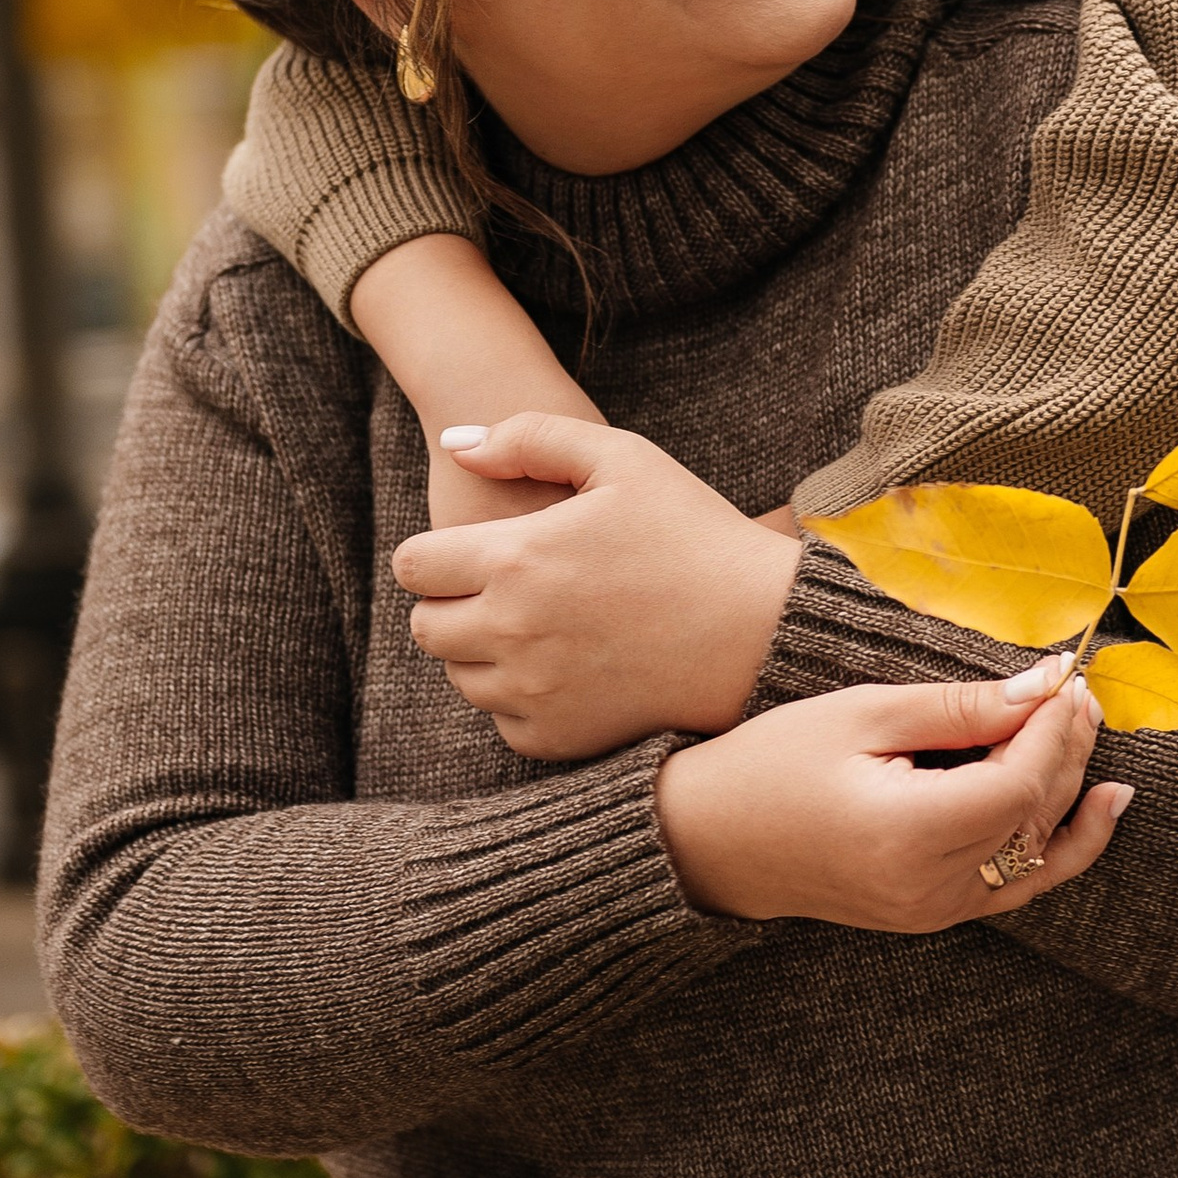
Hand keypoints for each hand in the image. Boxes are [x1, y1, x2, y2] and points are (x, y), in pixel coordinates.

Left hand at [392, 413, 802, 759]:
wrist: (765, 634)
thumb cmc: (696, 535)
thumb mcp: (623, 459)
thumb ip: (530, 438)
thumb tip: (456, 446)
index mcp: (516, 559)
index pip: (413, 566)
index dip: (435, 552)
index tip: (472, 549)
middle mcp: (511, 632)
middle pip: (425, 626)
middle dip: (452, 603)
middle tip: (508, 586)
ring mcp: (533, 694)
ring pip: (460, 676)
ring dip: (482, 651)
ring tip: (542, 622)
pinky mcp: (559, 739)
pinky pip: (502, 720)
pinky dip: (520, 697)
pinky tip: (567, 664)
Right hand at [657, 661, 1130, 929]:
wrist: (711, 842)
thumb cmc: (773, 765)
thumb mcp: (864, 715)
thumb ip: (960, 707)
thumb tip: (1043, 686)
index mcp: (909, 833)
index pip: (1020, 780)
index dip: (1055, 728)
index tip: (1066, 676)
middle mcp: (931, 886)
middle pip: (1036, 814)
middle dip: (1068, 747)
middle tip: (1079, 690)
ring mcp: (934, 911)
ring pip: (1040, 854)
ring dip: (1073, 789)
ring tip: (1090, 729)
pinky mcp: (933, 915)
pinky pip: (1020, 884)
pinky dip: (1063, 844)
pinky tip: (1101, 805)